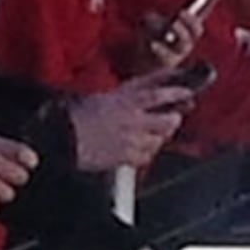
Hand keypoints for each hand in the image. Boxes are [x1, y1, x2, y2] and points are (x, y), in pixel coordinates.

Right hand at [68, 78, 187, 173]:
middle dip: (173, 119)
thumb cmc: (74, 116)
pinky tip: (139, 149)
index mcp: (124, 99)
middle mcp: (131, 119)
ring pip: (159, 140)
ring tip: (152, 134)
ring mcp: (130, 140)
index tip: (188, 91)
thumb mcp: (101, 96)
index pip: (159, 93)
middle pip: (167, 120)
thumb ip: (125, 94)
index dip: (177, 92)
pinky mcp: (124, 158)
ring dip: (159, 137)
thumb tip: (144, 91)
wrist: (61, 138)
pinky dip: (146, 153)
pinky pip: (145, 157)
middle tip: (173, 117)